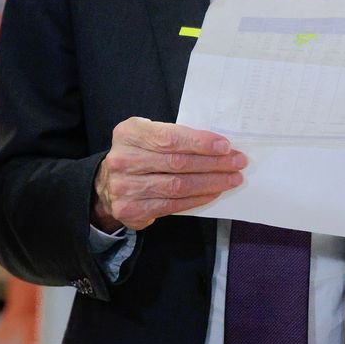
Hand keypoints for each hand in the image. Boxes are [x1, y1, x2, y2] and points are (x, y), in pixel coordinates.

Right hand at [91, 117, 246, 232]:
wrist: (107, 185)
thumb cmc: (138, 155)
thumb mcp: (147, 135)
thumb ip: (174, 136)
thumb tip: (217, 145)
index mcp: (129, 134)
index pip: (170, 138)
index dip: (200, 142)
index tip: (225, 146)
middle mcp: (123, 159)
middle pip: (177, 163)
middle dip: (213, 163)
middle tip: (237, 162)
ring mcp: (125, 187)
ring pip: (178, 186)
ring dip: (211, 182)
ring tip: (232, 179)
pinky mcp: (132, 210)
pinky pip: (173, 205)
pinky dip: (198, 199)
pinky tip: (214, 193)